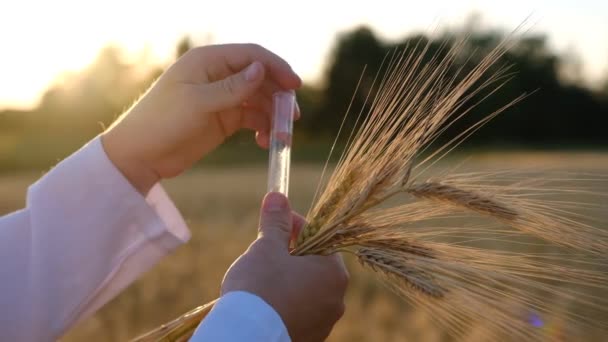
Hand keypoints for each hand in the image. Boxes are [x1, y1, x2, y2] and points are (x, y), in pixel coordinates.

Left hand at [101, 44, 300, 193]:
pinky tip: (265, 141)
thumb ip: (232, 87)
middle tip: (292, 118)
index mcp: (208, 61)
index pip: (252, 56)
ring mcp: (222, 98)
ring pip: (259, 100)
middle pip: (260, 78)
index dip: (276, 68)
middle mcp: (217, 75)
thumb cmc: (162, 122)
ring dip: (273, 116)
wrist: (141, 154)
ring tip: (280, 138)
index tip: (295, 87)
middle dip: (278, 96)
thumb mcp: (198, 103)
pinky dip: (262, 128)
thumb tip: (261, 70)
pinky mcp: (223, 119)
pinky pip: (252, 118)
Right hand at [221, 192, 348, 341]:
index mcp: (333, 272)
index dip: (296, 227)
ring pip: (307, 291)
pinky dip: (285, 304)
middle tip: (266, 251)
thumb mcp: (267, 247)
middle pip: (314, 266)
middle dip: (291, 255)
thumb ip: (276, 222)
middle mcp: (336, 299)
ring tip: (262, 278)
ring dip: (288, 280)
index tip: (276, 224)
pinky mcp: (309, 338)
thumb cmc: (260, 286)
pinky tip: (266, 302)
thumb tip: (278, 196)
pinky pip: (299, 313)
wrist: (248, 336)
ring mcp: (324, 323)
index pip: (319, 239)